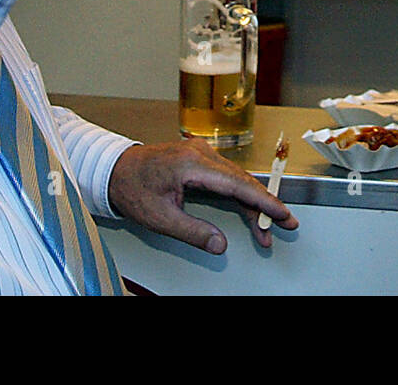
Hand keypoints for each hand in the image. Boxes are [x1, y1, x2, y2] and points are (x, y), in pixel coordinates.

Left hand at [106, 139, 297, 252]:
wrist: (114, 169)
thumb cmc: (133, 189)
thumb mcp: (160, 217)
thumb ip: (193, 231)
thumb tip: (220, 244)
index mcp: (193, 164)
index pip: (238, 184)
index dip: (263, 201)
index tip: (282, 215)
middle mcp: (201, 153)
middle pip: (242, 181)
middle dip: (264, 205)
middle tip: (283, 226)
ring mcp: (201, 153)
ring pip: (237, 179)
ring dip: (253, 202)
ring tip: (266, 227)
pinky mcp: (199, 158)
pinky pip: (227, 176)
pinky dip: (240, 194)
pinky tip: (249, 210)